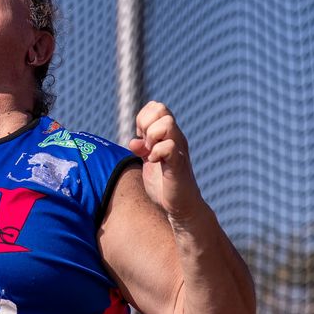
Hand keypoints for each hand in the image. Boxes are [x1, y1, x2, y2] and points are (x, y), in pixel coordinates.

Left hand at [127, 101, 202, 218]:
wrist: (181, 207)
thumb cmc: (165, 184)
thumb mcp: (149, 162)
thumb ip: (142, 148)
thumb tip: (133, 141)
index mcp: (168, 135)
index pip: (156, 107)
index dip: (143, 117)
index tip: (141, 135)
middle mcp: (176, 138)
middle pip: (162, 109)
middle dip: (146, 123)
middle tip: (146, 143)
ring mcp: (178, 150)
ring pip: (167, 124)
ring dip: (152, 136)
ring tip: (150, 152)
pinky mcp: (178, 165)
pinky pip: (169, 146)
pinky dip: (157, 153)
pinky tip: (154, 162)